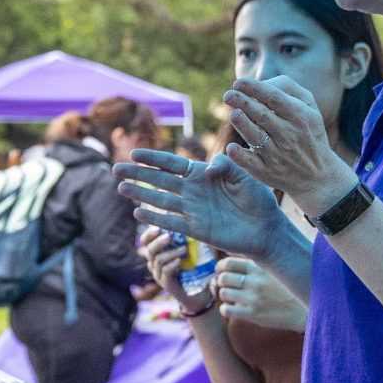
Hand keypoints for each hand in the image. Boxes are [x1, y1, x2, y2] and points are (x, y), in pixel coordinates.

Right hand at [115, 150, 286, 258]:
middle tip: (116, 169)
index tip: (134, 153)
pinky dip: (156, 218)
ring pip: (161, 200)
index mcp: (201, 174)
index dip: (153, 159)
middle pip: (159, 181)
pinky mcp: (195, 229)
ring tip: (122, 188)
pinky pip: (172, 222)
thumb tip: (206, 168)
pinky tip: (139, 213)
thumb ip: (226, 166)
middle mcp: (192, 191)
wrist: (266, 229)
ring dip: (141, 195)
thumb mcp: (245, 175)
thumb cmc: (258, 199)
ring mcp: (191, 210)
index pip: (172, 164)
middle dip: (138, 174)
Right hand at [139, 224, 210, 312]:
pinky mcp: (166, 284)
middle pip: (149, 250)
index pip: (146, 241)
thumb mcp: (193, 248)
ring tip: (184, 249)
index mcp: (158, 252)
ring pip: (158, 261)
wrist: (201, 292)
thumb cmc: (198, 267)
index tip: (158, 227)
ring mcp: (159, 275)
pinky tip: (179, 262)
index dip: (149, 234)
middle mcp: (155, 263)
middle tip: (169, 236)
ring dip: (170, 253)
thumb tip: (194, 219)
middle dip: (159, 242)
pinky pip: (165, 273)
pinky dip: (171, 265)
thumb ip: (189, 236)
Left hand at [216, 256, 306, 330]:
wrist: (308, 309)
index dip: (220, 267)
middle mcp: (255, 281)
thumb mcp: (277, 266)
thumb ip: (257, 259)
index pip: (228, 262)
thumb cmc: (292, 287)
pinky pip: (226, 310)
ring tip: (232, 296)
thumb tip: (232, 250)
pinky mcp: (253, 314)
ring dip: (224, 295)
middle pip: (223, 277)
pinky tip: (234, 309)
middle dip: (221, 281)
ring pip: (223, 293)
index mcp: (260, 267)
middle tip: (226, 285)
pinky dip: (226, 309)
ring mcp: (253, 298)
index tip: (222, 271)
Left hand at [223, 77, 355, 210]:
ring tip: (233, 114)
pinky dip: (241, 157)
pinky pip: (251, 164)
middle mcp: (289, 136)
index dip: (255, 88)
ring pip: (257, 137)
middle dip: (244, 103)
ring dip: (243, 125)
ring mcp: (277, 155)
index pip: (274, 98)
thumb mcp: (309, 107)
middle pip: (263, 115)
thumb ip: (288, 88)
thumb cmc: (308, 132)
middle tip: (228, 95)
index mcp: (299, 116)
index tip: (238, 82)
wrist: (317, 175)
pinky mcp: (266, 172)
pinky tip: (231, 149)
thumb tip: (261, 82)